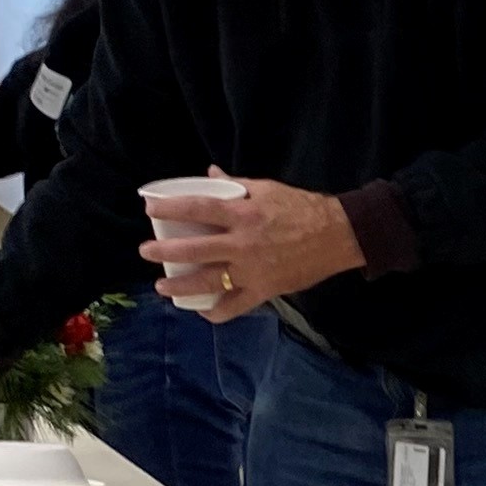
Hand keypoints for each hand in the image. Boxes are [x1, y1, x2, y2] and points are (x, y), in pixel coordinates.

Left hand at [139, 178, 362, 319]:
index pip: (196, 209)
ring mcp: (252, 271)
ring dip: (180, 286)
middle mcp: (243, 244)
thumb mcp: (267, 189)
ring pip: (208, 283)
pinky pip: (234, 307)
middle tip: (146, 252)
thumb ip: (235, 185)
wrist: (338, 236)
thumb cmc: (302, 208)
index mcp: (243, 214)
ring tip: (162, 286)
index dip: (169, 209)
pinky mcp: (265, 291)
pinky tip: (203, 311)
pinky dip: (216, 312)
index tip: (149, 210)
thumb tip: (209, 174)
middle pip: (194, 250)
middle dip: (164, 252)